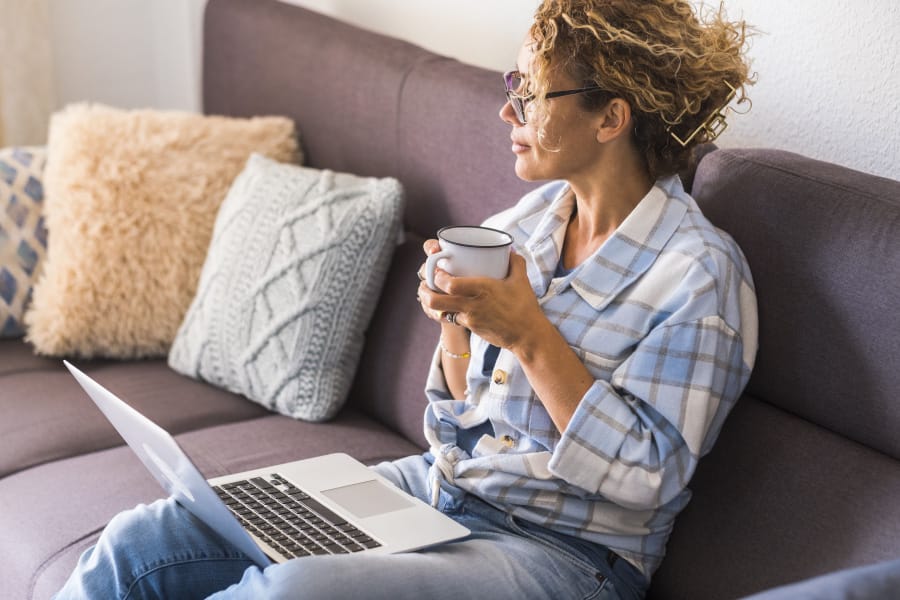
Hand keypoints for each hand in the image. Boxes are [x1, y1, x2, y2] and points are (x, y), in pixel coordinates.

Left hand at [417, 248, 544, 352]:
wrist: (527, 335)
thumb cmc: (525, 307)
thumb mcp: (521, 280)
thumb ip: (515, 261)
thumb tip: (508, 249)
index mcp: (482, 289)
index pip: (450, 284)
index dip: (437, 276)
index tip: (437, 269)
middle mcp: (471, 305)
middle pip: (436, 300)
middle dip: (424, 291)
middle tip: (424, 282)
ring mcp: (469, 318)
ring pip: (439, 312)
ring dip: (429, 304)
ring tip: (427, 294)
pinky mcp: (470, 328)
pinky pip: (450, 319)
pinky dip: (443, 312)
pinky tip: (443, 306)